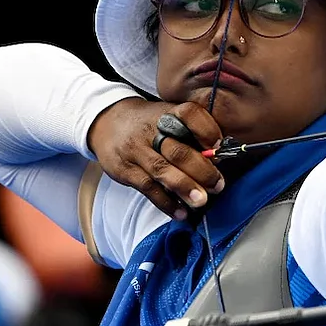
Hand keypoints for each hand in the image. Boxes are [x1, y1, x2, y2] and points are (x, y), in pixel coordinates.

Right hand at [87, 97, 224, 220]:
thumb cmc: (149, 123)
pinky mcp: (125, 169)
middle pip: (178, 150)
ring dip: (184, 188)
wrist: (107, 121)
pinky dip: (165, 202)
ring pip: (162, 170)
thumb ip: (192, 132)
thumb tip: (219, 157)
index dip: (207, 130)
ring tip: (200, 201)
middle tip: (217, 185)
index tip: (219, 146)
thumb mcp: (169, 117)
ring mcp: (136, 150)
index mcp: (169, 113)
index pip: (190, 114)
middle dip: (201, 170)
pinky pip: (147, 188)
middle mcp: (152, 130)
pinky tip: (180, 212)